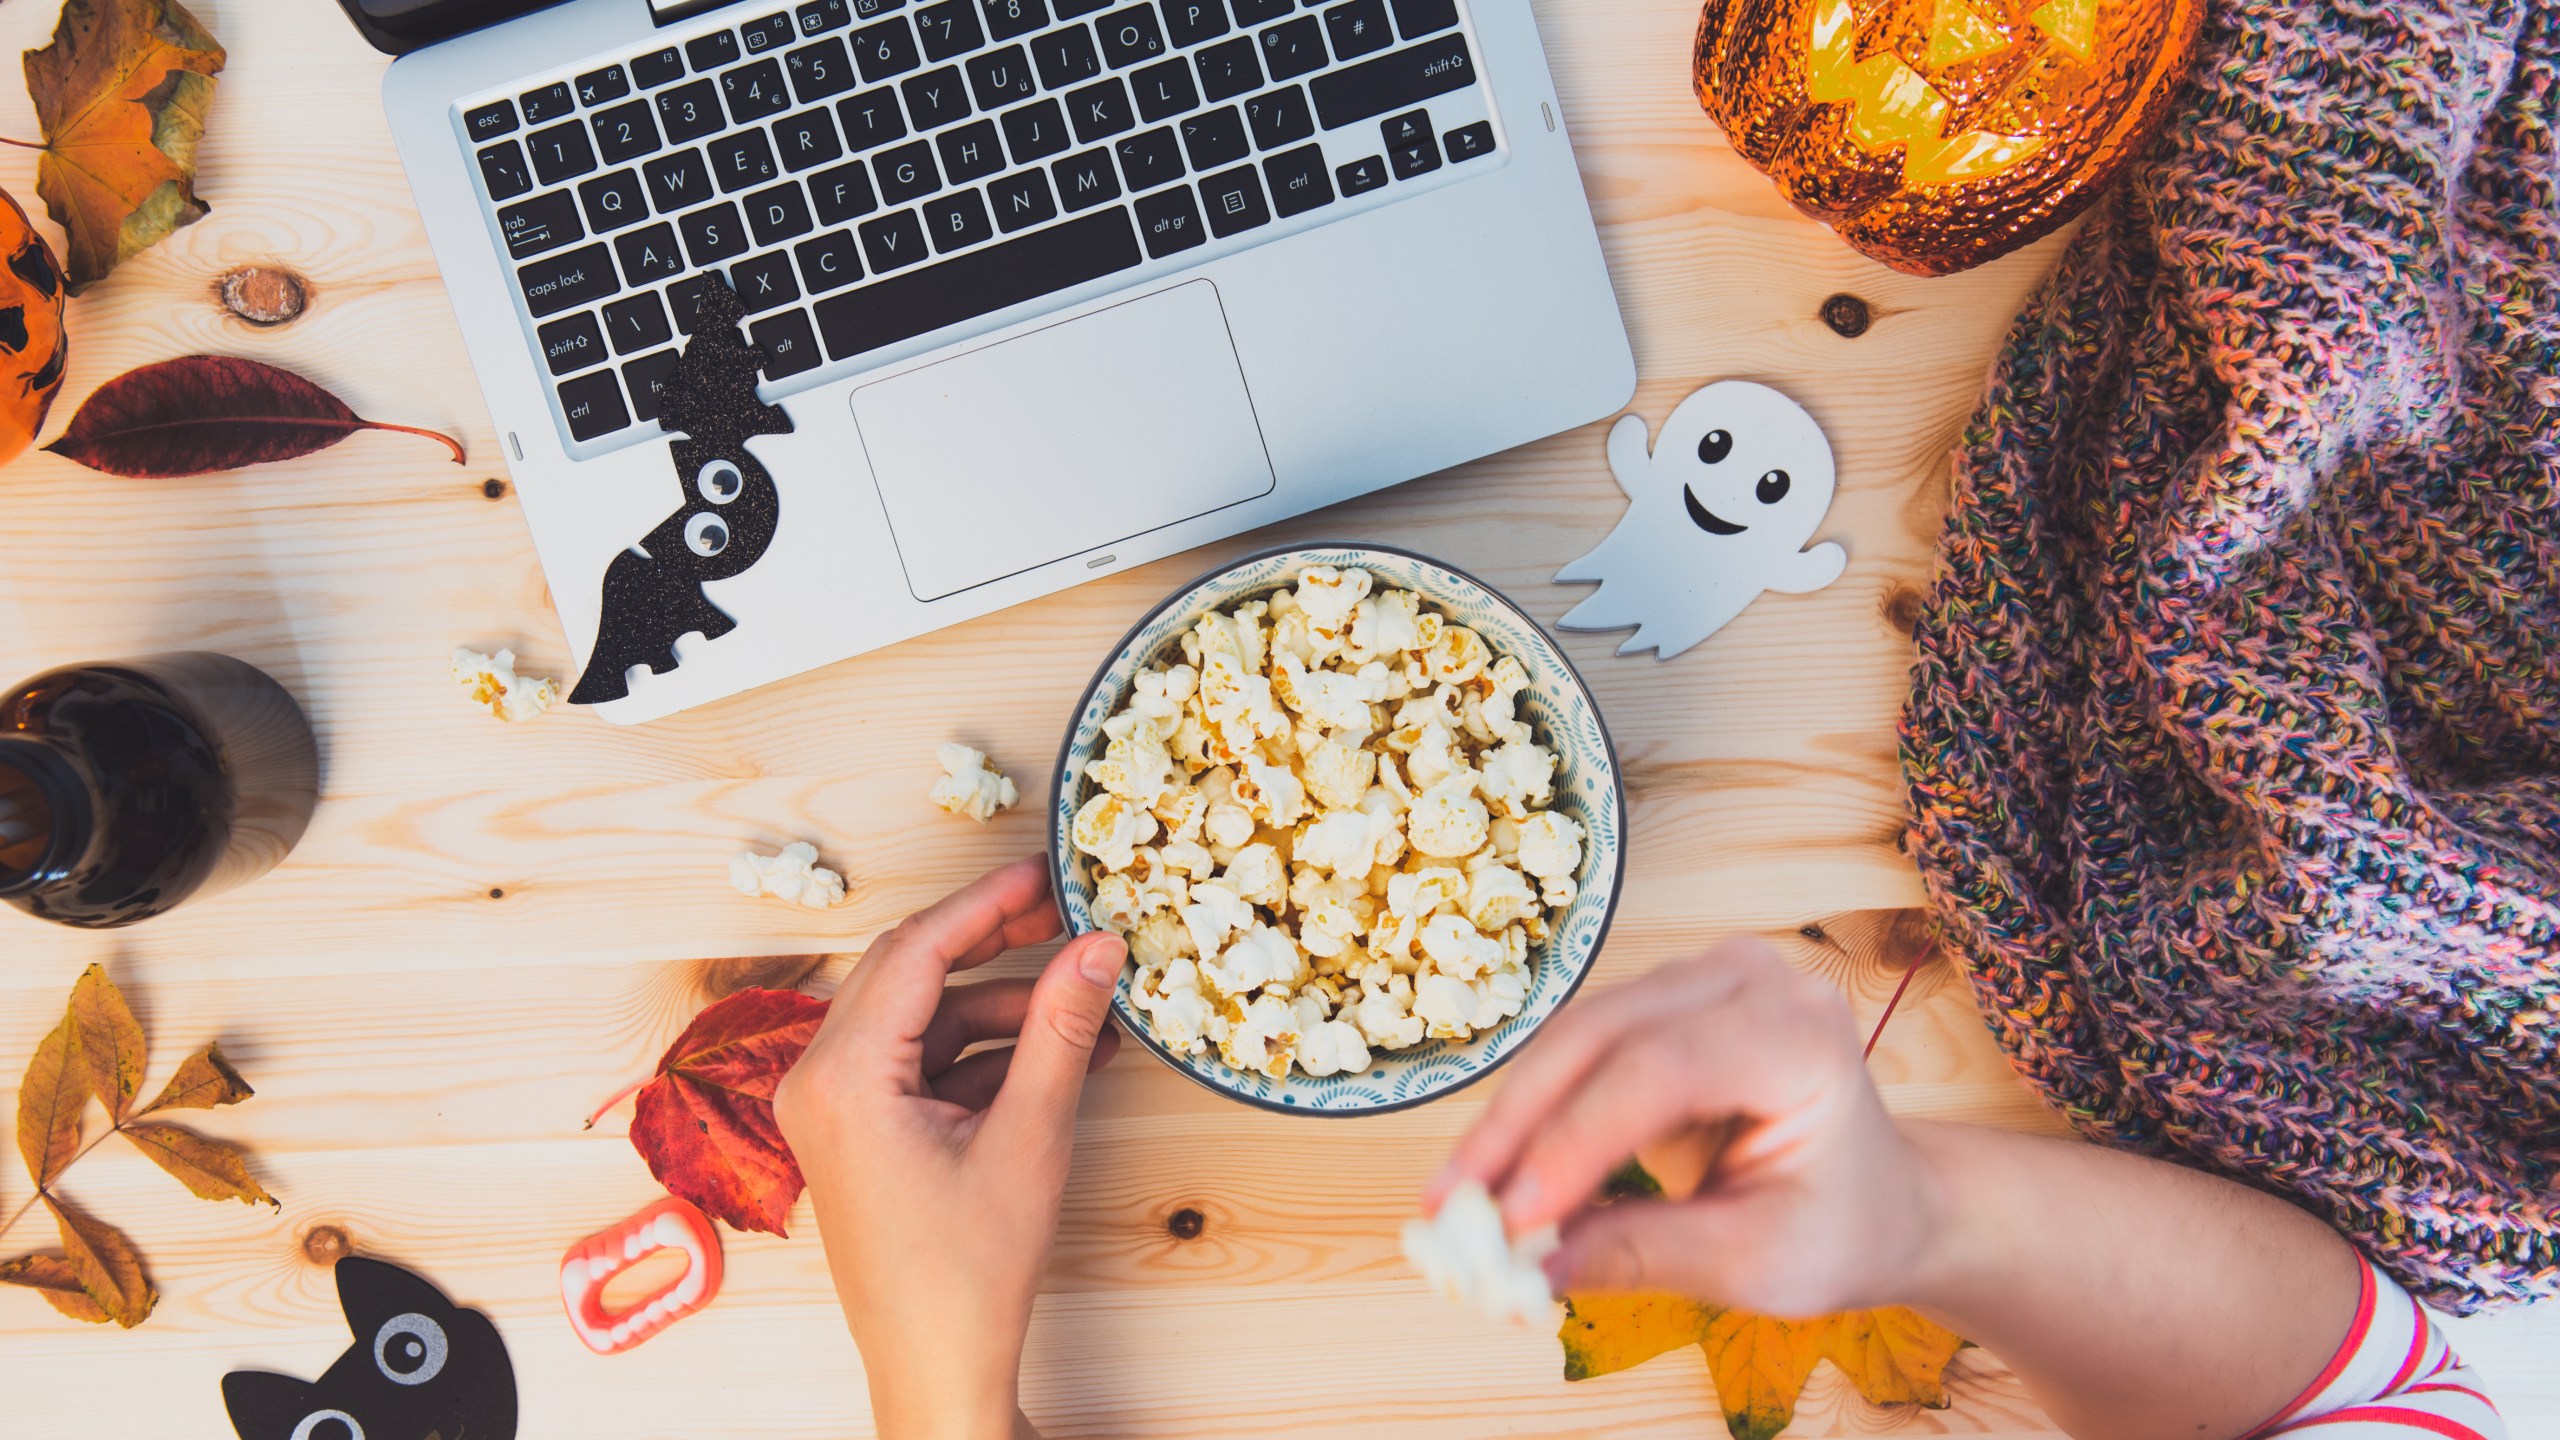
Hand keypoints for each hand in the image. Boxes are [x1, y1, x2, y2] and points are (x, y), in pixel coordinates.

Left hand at [773, 856, 1125, 1439]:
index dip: (987, 903)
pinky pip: (920, 1061)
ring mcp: (834, 1107)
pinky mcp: (859, 1131)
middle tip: (1066, 916)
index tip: (1047, 873)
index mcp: (842, 1076)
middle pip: (911, 972)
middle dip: (994, 943)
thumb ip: (1061, 1031)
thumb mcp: (1030, 1137)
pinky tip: (1055, 1052)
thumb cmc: (967, 1273)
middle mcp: (820, 1081)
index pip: (917, 950)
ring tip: (1084, 1002)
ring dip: (1000, 1004)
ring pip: (922, 1017)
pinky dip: (983, 1051)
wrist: (936, 1367)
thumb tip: (1097, 948)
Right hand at [1431, 936, 1942, 1316]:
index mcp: (1802, 1035)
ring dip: (1510, 1120)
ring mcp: (1703, 977)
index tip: (1509, 1218)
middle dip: (1517, 1128)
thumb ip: (1645, 1254)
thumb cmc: (1840, 1224)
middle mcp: (1751, 980)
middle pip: (1602, 1037)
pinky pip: (1576, 1050)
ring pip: (1573, 1038)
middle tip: (1448, 1209)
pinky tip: (1494, 1173)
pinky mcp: (1662, 1000)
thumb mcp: (1758, 1261)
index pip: (1664, 1070)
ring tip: (1456, 1201)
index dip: (1574, 1140)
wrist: (1880, 1196)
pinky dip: (1531, 1113)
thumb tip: (1528, 1268)